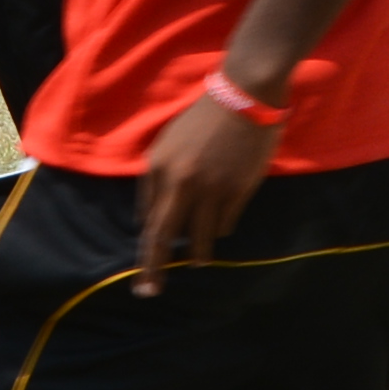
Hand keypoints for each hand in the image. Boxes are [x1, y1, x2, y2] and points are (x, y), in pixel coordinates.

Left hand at [133, 92, 277, 295]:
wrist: (244, 96)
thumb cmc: (204, 119)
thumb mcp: (169, 142)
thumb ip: (159, 178)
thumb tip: (152, 219)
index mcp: (157, 167)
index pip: (147, 219)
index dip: (147, 247)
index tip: (145, 272)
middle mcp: (179, 182)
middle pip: (162, 236)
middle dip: (154, 269)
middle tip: (149, 292)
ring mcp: (209, 189)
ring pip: (199, 238)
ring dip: (198, 253)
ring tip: (199, 262)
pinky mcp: (236, 192)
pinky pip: (225, 225)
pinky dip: (221, 229)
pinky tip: (221, 228)